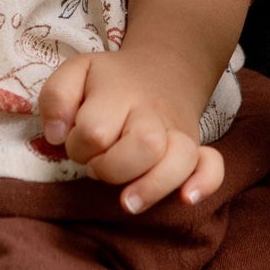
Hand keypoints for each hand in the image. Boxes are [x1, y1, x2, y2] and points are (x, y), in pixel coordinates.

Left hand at [38, 50, 224, 212]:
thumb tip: (56, 136)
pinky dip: (205, 183)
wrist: (162, 67)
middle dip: (111, 168)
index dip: (78, 145)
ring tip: (128, 201)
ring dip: (152, 185)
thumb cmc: (110, 81)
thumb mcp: (75, 72)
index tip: (78, 143)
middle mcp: (153, 114)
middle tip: (98, 166)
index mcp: (119, 93)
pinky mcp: (197, 147)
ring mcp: (179, 132)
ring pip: (180, 158)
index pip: (95, 131)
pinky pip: (213, 166)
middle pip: (144, 145)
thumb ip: (56, 97)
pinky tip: (186, 198)